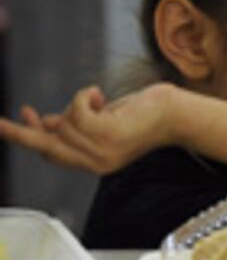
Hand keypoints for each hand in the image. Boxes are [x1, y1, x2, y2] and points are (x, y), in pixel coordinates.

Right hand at [0, 83, 179, 174]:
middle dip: (20, 133)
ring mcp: (100, 152)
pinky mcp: (106, 135)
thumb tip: (44, 123)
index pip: (53, 153)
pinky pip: (76, 110)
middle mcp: (95, 163)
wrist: (177, 114)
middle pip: (47, 146)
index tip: (9, 121)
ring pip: (64, 122)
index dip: (30, 136)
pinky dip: (85, 96)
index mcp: (94, 163)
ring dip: (78, 103)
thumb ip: (74, 124)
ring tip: (101, 100)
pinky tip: (101, 96)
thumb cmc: (144, 114)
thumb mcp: (104, 120)